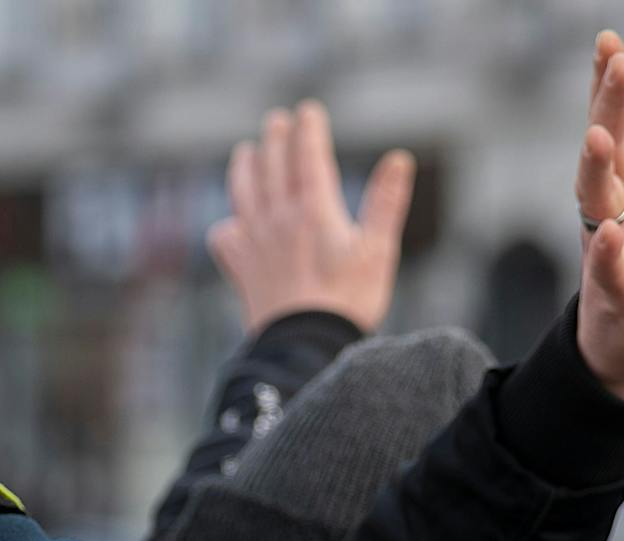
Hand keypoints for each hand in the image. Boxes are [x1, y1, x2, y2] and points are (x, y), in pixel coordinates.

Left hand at [207, 100, 415, 334]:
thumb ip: (386, 202)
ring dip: (244, 170)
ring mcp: (255, 245)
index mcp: (314, 210)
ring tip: (245, 153)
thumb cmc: (347, 301)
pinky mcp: (242, 271)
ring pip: (244, 195)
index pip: (308, 156)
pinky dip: (225, 228)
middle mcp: (278, 221)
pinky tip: (228, 225)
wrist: (304, 347)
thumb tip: (399, 158)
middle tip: (276, 121)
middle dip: (274, 140)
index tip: (307, 111)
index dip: (308, 130)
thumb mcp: (378, 250)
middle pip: (272, 168)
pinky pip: (225, 240)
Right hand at [574, 31, 623, 400]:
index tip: (608, 41)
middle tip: (615, 62)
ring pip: (596, 204)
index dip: (609, 86)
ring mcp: (607, 250)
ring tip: (599, 137)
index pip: (612, 126)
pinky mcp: (615, 292)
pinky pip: (608, 271)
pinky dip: (607, 254)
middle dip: (606, 109)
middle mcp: (608, 210)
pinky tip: (610, 234)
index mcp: (623, 184)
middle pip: (603, 152)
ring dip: (595, 170)